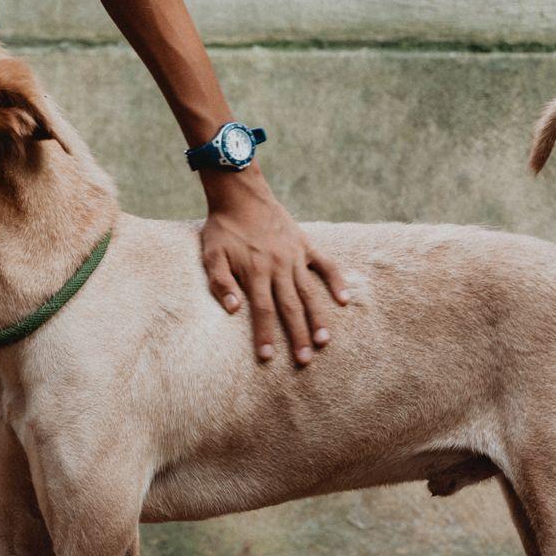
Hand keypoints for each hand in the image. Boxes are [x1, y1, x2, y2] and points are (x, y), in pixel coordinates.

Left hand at [199, 169, 348, 363]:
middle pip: (290, 307)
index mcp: (255, 271)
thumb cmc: (222, 228)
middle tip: (305, 360)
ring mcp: (295, 256)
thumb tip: (233, 310)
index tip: (268, 358)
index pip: (262, 310)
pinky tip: (344, 301)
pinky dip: (335, 281)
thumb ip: (220, 282)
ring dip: (318, 317)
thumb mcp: (211, 255)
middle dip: (297, 336)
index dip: (265, 335)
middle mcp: (278, 266)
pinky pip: (325, 264)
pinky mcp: (305, 245)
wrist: (240, 195)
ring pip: (309, 292)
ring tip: (325, 341)